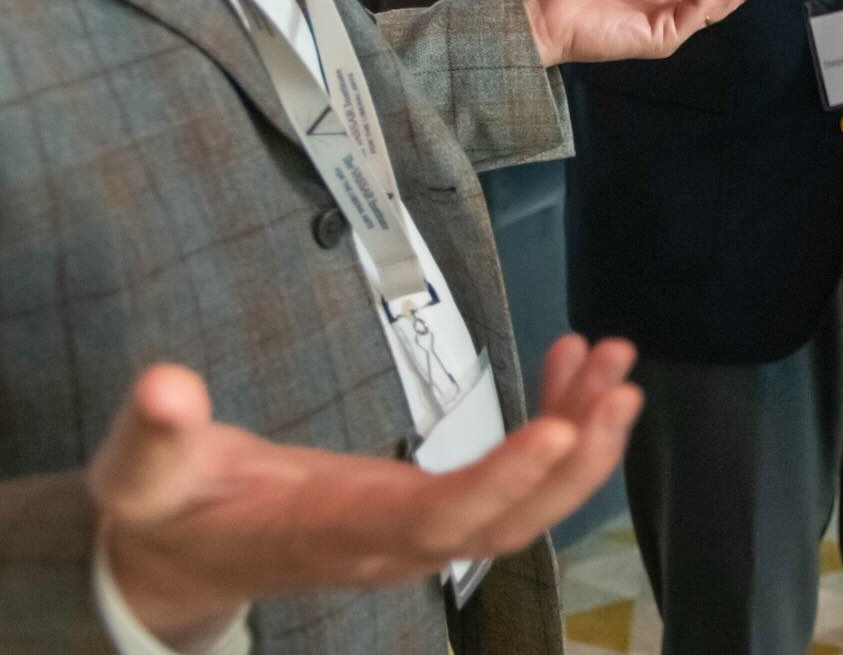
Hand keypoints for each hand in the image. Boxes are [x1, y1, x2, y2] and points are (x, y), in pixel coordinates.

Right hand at [93, 336, 642, 646]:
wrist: (175, 557)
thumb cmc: (167, 507)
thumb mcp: (142, 472)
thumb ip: (153, 435)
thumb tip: (161, 387)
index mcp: (335, 535)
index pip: (434, 518)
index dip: (500, 481)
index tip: (560, 428)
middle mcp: (392, 546)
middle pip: (506, 522)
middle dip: (574, 458)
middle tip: (621, 381)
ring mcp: (417, 535)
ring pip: (523, 507)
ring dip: (581, 439)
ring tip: (617, 364)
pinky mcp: (429, 512)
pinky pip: (509, 484)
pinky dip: (551, 431)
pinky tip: (573, 374)